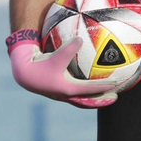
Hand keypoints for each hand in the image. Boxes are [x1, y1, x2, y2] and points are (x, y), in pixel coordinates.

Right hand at [7, 29, 121, 108]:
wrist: (24, 73)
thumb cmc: (39, 63)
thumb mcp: (55, 56)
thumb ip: (68, 48)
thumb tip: (81, 39)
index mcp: (67, 89)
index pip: (90, 90)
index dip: (104, 87)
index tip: (116, 85)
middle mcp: (65, 95)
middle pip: (87, 101)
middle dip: (101, 100)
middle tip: (115, 98)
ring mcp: (61, 95)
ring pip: (81, 101)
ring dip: (93, 100)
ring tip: (104, 96)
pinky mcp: (57, 91)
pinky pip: (74, 94)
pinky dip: (83, 93)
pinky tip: (87, 84)